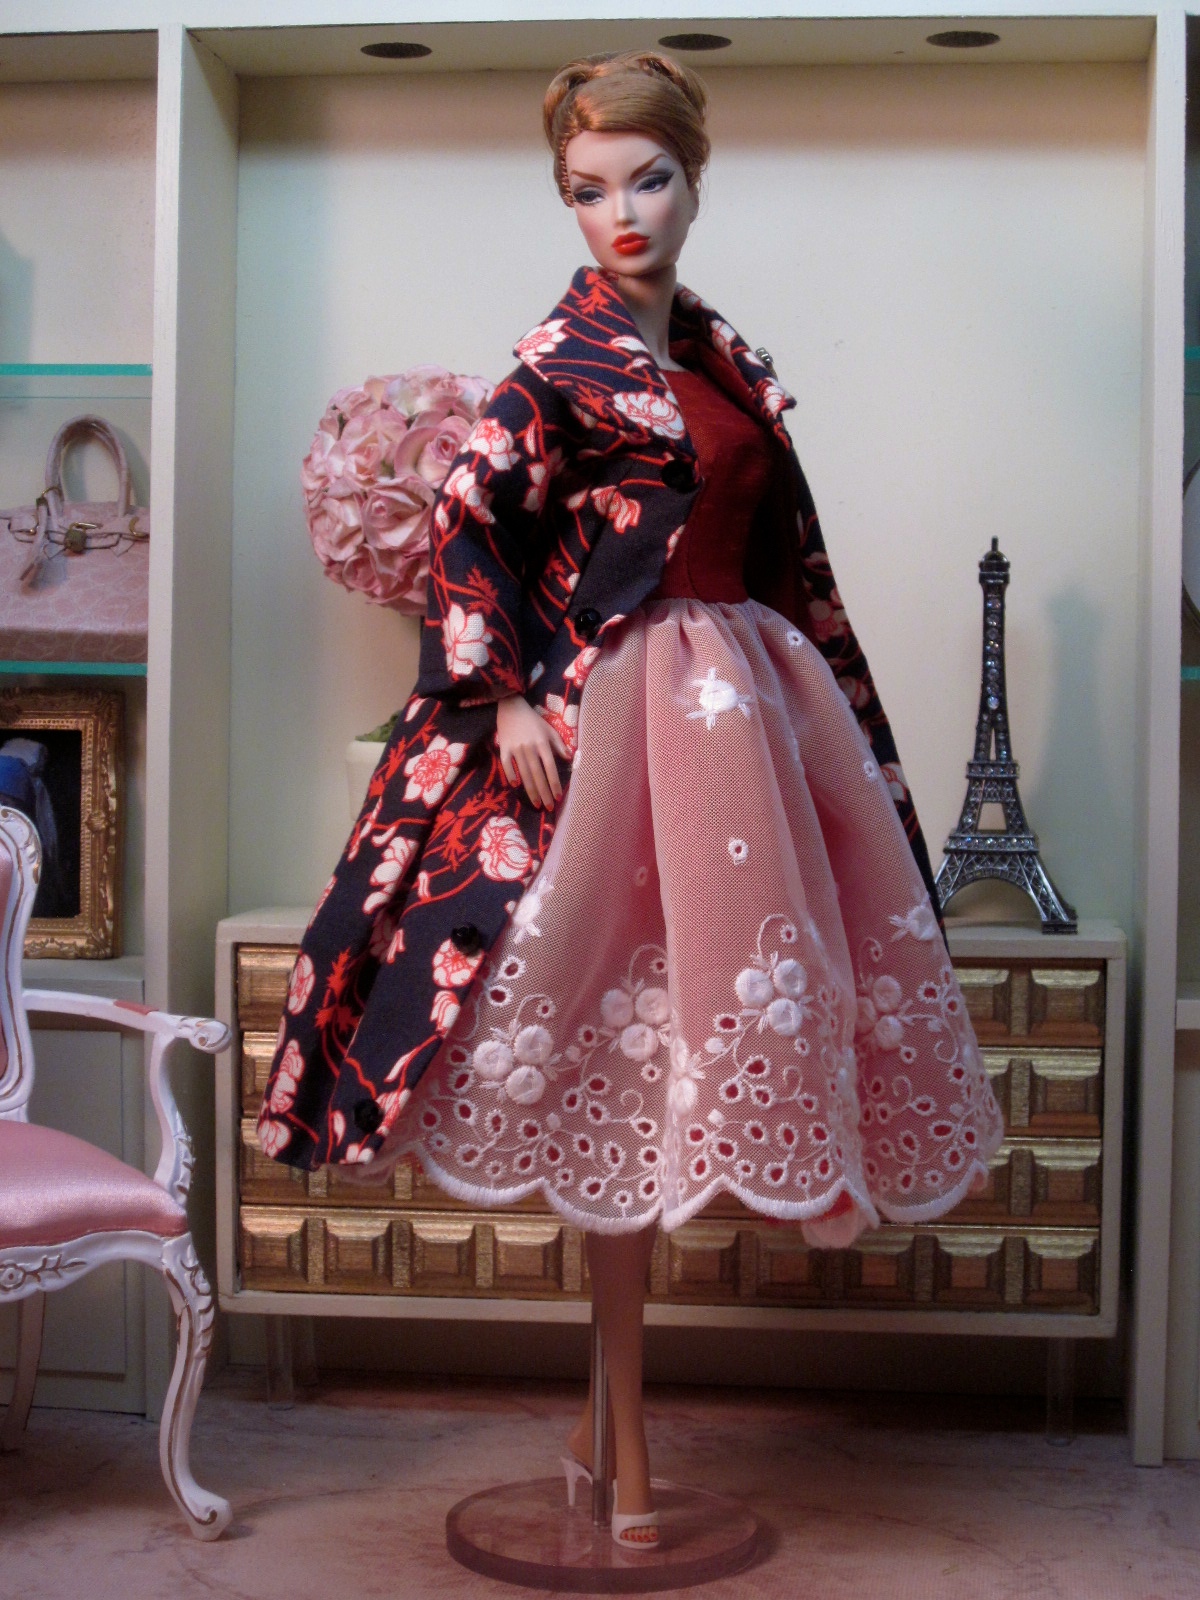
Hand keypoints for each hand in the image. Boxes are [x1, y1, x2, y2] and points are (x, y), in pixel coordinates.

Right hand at [496, 694, 568, 808]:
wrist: (511, 707)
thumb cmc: (533, 720)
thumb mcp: (549, 729)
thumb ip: (559, 744)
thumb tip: (569, 758)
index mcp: (542, 743)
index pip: (550, 767)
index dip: (554, 783)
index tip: (558, 796)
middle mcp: (530, 747)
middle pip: (538, 774)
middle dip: (544, 793)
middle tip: (548, 807)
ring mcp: (516, 748)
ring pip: (524, 773)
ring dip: (530, 790)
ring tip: (536, 803)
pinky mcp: (504, 748)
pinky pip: (506, 764)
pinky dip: (511, 775)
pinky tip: (516, 786)